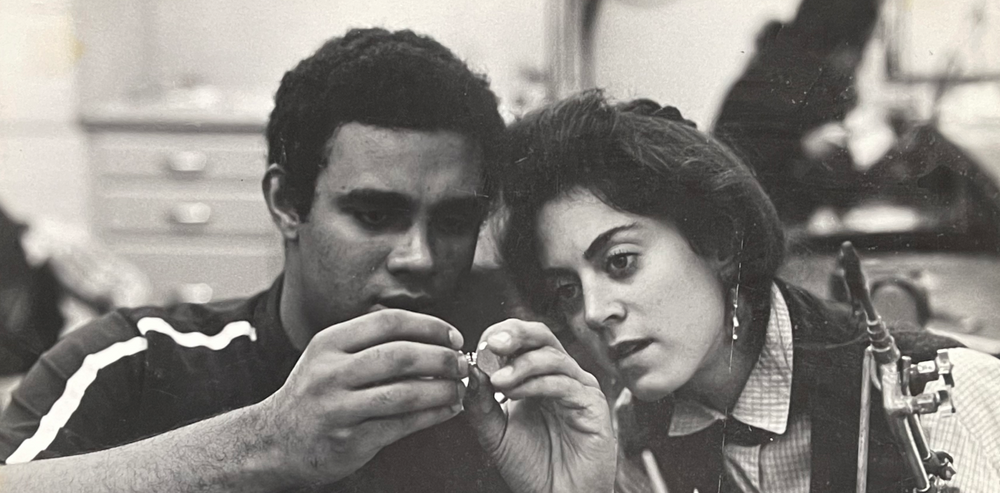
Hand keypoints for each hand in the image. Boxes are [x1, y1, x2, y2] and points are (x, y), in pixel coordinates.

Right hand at [254, 309, 467, 486]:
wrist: (274, 441)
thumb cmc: (314, 394)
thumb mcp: (329, 357)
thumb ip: (370, 344)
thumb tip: (431, 338)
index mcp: (330, 343)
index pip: (388, 322)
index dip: (429, 326)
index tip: (453, 336)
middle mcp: (330, 372)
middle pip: (400, 356)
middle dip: (442, 358)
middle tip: (463, 364)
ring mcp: (338, 407)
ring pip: (404, 393)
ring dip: (442, 390)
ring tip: (461, 389)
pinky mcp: (349, 440)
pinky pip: (401, 425)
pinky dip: (432, 416)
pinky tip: (448, 410)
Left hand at [464, 319, 615, 492]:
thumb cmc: (531, 467)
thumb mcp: (495, 432)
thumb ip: (480, 403)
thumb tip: (469, 370)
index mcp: (538, 376)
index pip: (522, 340)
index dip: (500, 336)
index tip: (477, 347)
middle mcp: (560, 376)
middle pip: (542, 336)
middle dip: (514, 334)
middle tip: (491, 343)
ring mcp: (578, 389)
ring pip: (553, 357)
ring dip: (522, 364)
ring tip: (499, 380)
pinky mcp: (593, 406)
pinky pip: (565, 384)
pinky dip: (538, 384)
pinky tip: (515, 393)